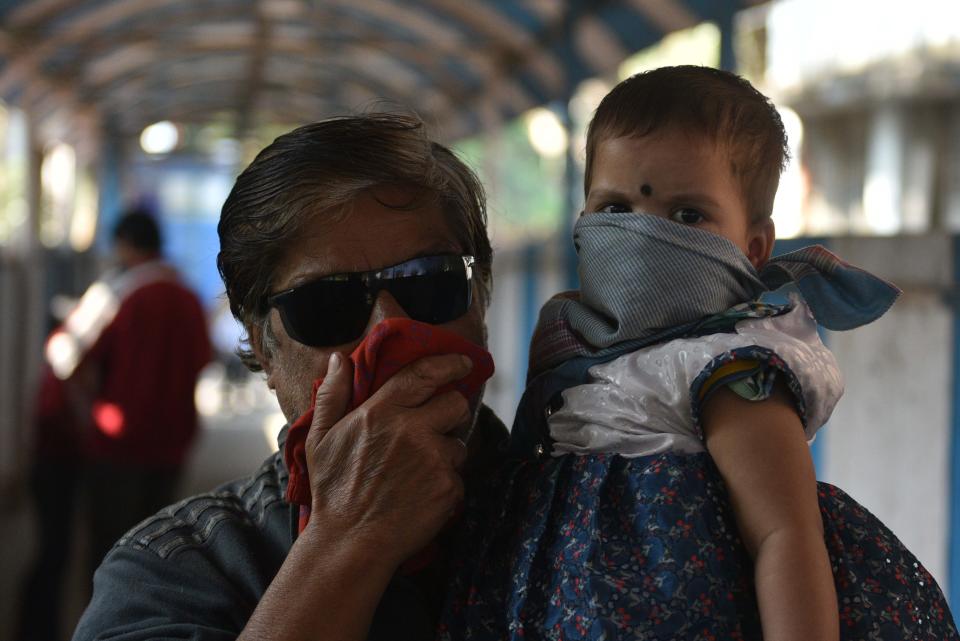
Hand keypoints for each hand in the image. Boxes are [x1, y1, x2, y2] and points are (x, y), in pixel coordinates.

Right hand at [303, 351, 471, 567]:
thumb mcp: (320, 438)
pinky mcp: (448, 487)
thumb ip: (332, 394)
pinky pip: (457, 476)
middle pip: (456, 404)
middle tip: (435, 426)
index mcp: (381, 413)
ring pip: (458, 443)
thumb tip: (340, 359)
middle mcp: (412, 431)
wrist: (350, 542)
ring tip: (416, 472)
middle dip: (451, 411)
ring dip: (444, 453)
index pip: (424, 374)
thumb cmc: (333, 490)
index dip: (449, 364)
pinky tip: (419, 494)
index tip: (463, 362)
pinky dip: (444, 483)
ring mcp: (433, 460)